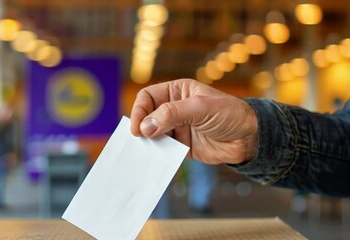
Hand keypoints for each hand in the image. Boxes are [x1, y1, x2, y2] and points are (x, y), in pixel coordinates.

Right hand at [130, 79, 258, 164]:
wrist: (250, 138)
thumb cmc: (229, 114)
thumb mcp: (199, 107)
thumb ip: (171, 114)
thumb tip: (145, 127)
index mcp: (178, 92)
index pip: (148, 97)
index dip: (139, 110)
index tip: (137, 127)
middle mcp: (174, 108)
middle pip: (147, 115)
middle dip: (141, 127)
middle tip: (139, 140)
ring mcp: (177, 127)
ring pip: (153, 133)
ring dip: (148, 141)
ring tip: (145, 151)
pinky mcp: (182, 145)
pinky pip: (164, 149)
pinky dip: (158, 154)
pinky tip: (156, 158)